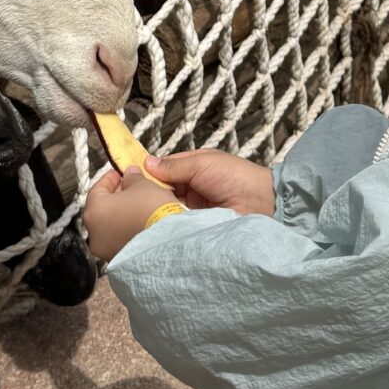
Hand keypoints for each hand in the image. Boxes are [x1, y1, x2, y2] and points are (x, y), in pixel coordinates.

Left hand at [83, 165, 177, 263]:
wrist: (169, 242)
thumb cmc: (152, 213)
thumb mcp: (143, 185)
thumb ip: (132, 177)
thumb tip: (130, 175)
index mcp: (94, 211)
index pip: (98, 188)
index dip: (111, 178)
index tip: (120, 174)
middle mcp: (94, 233)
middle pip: (103, 208)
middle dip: (117, 196)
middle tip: (131, 188)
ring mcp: (105, 249)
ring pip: (111, 226)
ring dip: (122, 214)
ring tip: (139, 205)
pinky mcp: (118, 259)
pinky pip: (119, 239)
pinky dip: (127, 229)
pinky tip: (141, 222)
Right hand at [143, 149, 274, 216]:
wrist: (260, 204)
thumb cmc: (234, 177)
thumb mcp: (202, 164)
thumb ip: (174, 166)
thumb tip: (146, 163)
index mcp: (194, 166)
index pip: (164, 169)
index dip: (148, 173)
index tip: (129, 180)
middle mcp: (191, 186)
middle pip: (163, 189)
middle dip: (150, 193)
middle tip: (131, 199)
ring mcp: (193, 207)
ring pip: (167, 206)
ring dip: (158, 209)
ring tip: (138, 213)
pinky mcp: (195, 224)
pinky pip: (177, 221)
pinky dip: (167, 222)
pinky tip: (153, 224)